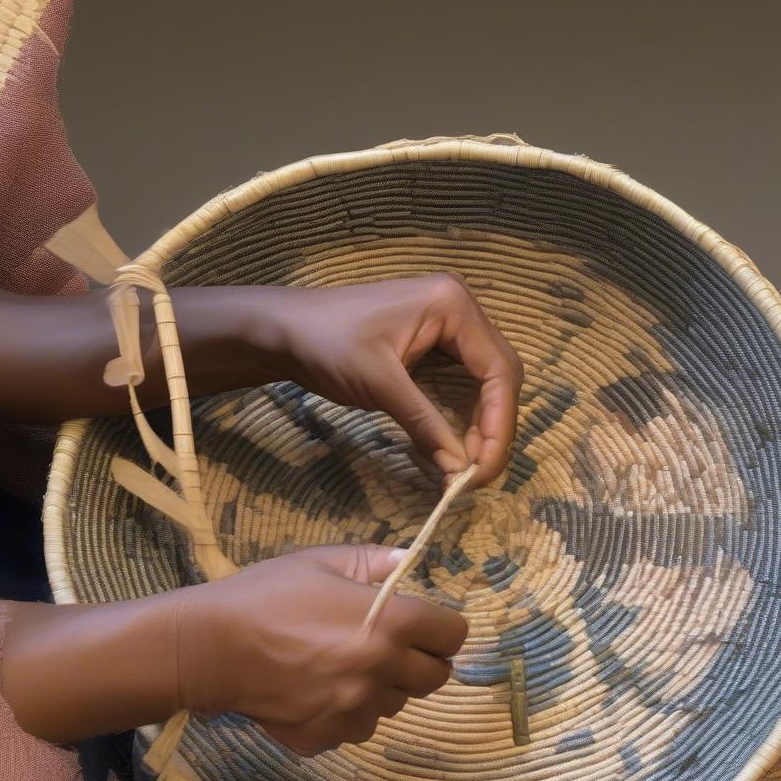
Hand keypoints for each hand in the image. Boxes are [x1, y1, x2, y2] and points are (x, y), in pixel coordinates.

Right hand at [180, 544, 467, 754]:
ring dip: (385, 687)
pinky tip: (320, 689)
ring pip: (396, 705)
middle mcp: (381, 671)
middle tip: (391, 645)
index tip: (426, 624)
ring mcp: (354, 711)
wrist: (210, 647)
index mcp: (389, 623)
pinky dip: (350, 712)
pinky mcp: (327, 738)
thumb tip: (410, 560)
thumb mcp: (323, 561)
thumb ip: (375, 561)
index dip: (444, 628)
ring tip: (346, 665)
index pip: (453, 636)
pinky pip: (358, 728)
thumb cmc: (268, 594)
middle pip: (436, 677)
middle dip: (422, 660)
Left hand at [249, 275, 523, 485]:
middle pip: (499, 378)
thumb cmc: (325, 344)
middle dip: (490, 430)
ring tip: (461, 469)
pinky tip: (444, 450)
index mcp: (453, 304)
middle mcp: (460, 310)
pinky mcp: (432, 346)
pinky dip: (456, 420)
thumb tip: (461, 471)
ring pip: (482, 387)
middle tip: (473, 476)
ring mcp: (447, 327)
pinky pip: (460, 387)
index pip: (499, 370)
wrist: (281, 331)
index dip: (498, 424)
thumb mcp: (379, 385)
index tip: (483, 468)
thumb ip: (425, 425)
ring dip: (476, 429)